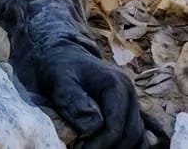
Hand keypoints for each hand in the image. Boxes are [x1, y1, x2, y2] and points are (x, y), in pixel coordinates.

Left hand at [19, 42, 153, 148]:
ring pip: (137, 138)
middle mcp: (129, 93)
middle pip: (130, 135)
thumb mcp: (60, 80)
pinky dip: (124, 145)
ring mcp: (132, 103)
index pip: (115, 125)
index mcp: (116, 84)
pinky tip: (104, 146)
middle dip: (108, 148)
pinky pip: (136, 136)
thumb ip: (74, 101)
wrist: (63, 57)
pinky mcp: (128, 112)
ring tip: (90, 147)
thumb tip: (93, 127)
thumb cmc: (60, 68)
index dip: (100, 144)